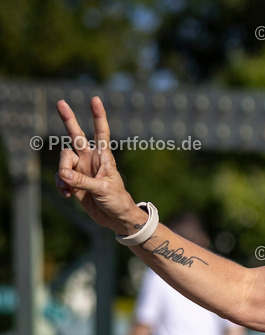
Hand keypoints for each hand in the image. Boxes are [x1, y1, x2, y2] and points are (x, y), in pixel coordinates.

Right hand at [55, 97, 141, 232]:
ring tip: (69, 187)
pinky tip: (68, 195)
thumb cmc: (117, 201)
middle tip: (60, 102)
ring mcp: (81, 169)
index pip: (101, 133)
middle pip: (76, 135)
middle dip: (68, 119)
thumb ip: (83, 181)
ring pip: (63, 159)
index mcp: (104, 158)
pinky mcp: (73, 181)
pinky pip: (60, 177)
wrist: (115, 218)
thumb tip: (64, 175)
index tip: (95, 100)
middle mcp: (90, 159)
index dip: (98, 117)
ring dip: (63, 172)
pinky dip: (61, 184)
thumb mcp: (104, 190)